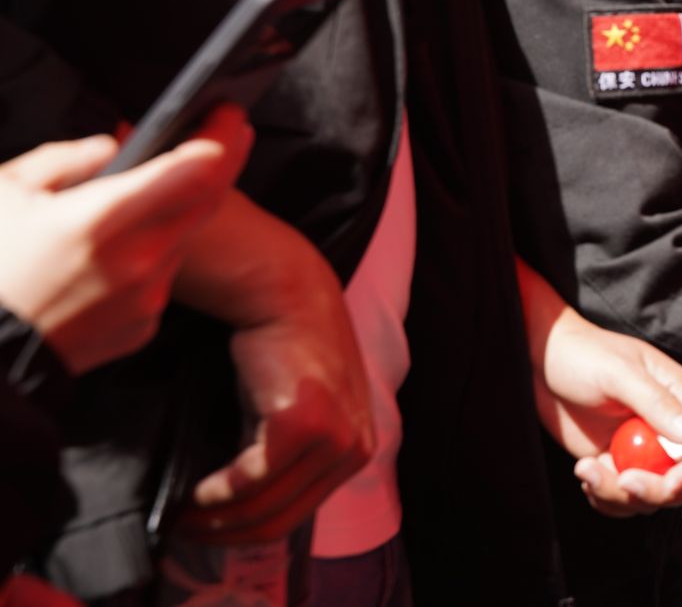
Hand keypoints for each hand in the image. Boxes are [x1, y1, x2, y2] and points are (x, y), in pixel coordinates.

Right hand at [0, 107, 250, 373]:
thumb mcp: (4, 194)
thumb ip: (62, 160)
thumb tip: (108, 148)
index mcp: (100, 219)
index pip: (192, 169)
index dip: (219, 134)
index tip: (225, 112)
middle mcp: (135, 259)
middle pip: (206, 199)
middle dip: (222, 161)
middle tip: (224, 134)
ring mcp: (144, 297)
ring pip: (181, 238)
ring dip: (175, 213)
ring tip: (148, 197)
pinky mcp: (142, 326)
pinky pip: (160, 278)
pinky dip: (149, 258)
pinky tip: (117, 254)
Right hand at [174, 199, 374, 544]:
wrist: (285, 291)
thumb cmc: (280, 347)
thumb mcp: (292, 408)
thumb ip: (284, 456)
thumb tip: (239, 508)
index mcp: (357, 449)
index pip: (299, 514)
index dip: (247, 532)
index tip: (206, 532)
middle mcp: (356, 448)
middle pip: (282, 520)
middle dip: (227, 533)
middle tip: (182, 529)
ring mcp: (335, 437)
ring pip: (265, 504)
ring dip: (216, 516)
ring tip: (182, 512)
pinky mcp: (305, 425)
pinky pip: (254, 478)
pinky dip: (219, 491)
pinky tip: (196, 490)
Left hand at [516, 263, 681, 515]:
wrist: (542, 361)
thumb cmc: (582, 355)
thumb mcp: (619, 374)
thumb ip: (657, 404)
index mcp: (678, 397)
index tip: (664, 483)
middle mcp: (664, 426)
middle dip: (655, 492)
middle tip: (622, 481)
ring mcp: (639, 448)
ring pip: (650, 496)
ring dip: (618, 495)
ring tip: (586, 468)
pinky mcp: (613, 461)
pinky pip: (621, 498)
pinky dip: (603, 496)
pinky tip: (583, 470)